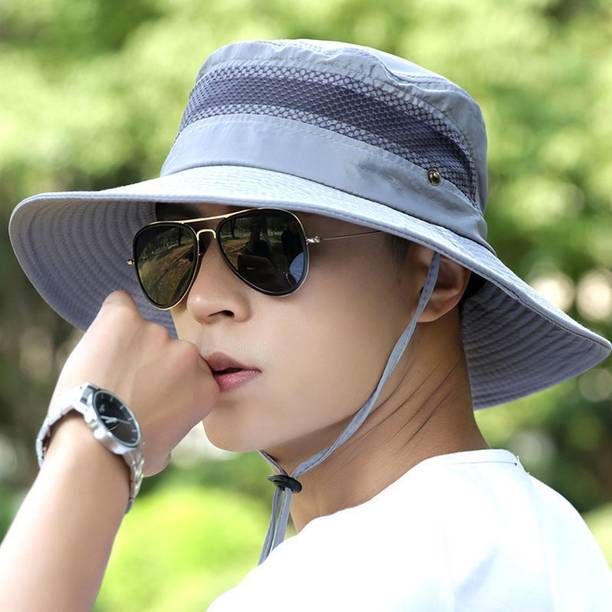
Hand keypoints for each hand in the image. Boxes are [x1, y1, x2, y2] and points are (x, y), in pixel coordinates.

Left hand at [47, 290, 219, 476]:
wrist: (95, 444)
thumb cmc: (127, 455)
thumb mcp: (167, 447)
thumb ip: (176, 422)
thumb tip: (168, 425)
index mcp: (205, 386)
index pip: (192, 370)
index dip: (169, 382)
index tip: (151, 395)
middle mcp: (189, 356)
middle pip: (169, 351)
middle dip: (149, 365)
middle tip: (123, 388)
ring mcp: (159, 335)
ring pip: (141, 332)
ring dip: (126, 348)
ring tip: (103, 376)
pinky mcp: (126, 320)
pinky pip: (120, 304)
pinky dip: (111, 317)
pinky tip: (102, 336)